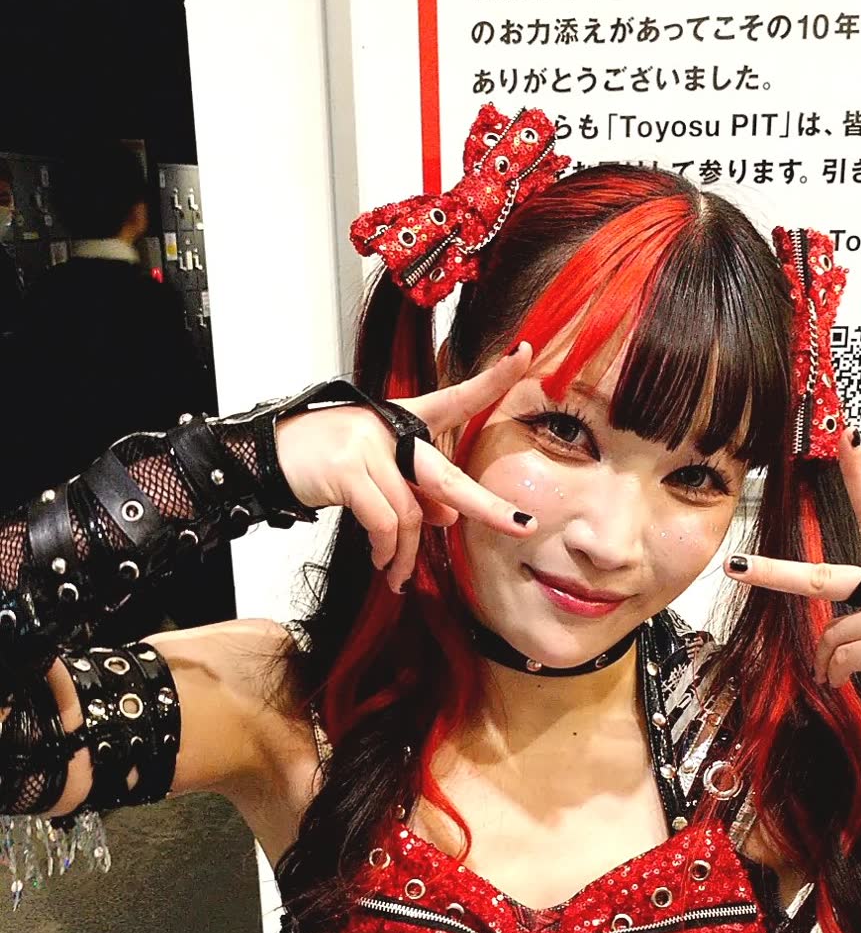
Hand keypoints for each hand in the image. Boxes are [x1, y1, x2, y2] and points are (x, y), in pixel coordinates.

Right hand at [275, 343, 535, 593]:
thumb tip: (449, 518)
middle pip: (447, 474)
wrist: (263, 457)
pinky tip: (382, 562)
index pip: (454, 398)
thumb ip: (414, 490)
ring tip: (400, 575)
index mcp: (401, 419)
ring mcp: (369, 446)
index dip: (491, 379)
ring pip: (410, 513)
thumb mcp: (373, 471)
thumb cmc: (320, 461)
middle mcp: (390, 427)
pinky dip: (386, 549)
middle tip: (519, 527)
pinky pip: (383, 521)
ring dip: (408, 554)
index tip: (524, 356)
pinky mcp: (348, 469)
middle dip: (486, 506)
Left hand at [722, 431, 860, 696]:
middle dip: (772, 574)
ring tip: (839, 672)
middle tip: (737, 568)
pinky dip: (837, 674)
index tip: (847, 437)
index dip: (860, 474)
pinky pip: (842, 659)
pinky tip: (845, 680)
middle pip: (819, 578)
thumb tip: (850, 614)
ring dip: (828, 660)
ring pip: (831, 635)